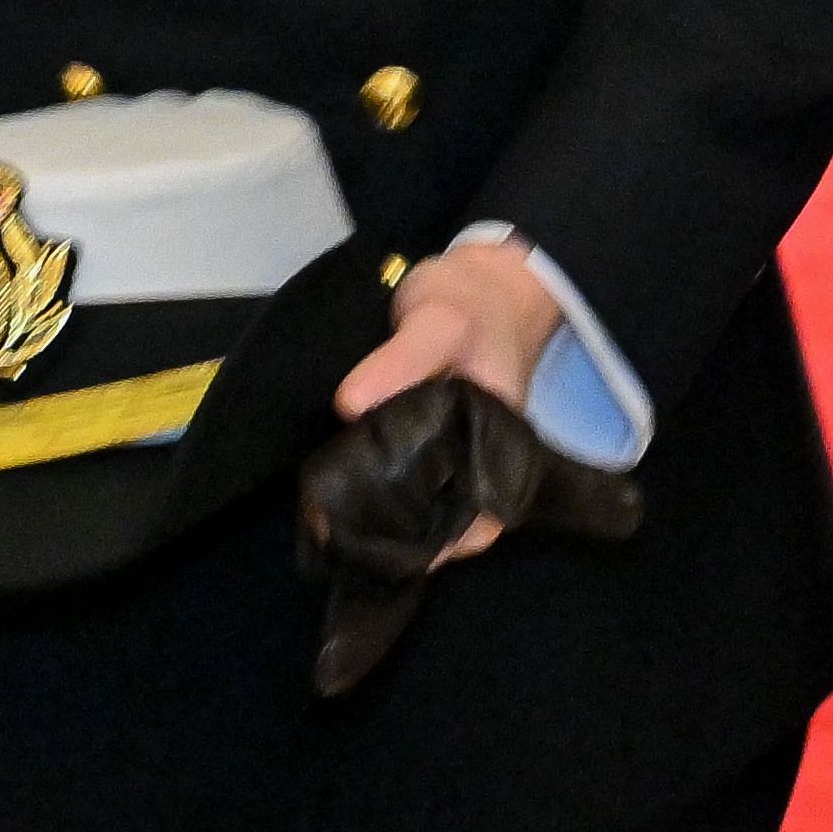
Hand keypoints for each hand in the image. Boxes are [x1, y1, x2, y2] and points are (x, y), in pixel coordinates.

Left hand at [331, 241, 571, 572]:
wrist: (483, 280)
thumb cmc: (469, 303)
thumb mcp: (437, 322)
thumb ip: (400, 361)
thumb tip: (350, 405)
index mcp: (500, 442)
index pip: (483, 517)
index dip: (446, 546)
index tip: (393, 552)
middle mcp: (481, 456)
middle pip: (450, 518)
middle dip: (403, 536)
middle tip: (342, 534)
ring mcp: (456, 449)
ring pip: (427, 502)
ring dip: (387, 515)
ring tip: (332, 520)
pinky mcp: (430, 437)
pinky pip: (410, 475)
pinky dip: (379, 486)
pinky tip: (339, 489)